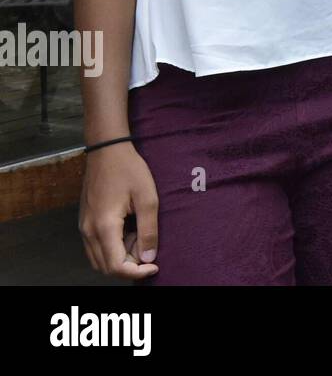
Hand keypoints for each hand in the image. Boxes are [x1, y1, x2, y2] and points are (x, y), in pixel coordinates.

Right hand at [79, 143, 159, 279]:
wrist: (107, 150)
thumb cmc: (129, 170)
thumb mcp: (147, 198)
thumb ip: (148, 230)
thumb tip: (149, 258)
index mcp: (104, 227)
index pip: (115, 266)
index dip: (136, 273)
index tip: (154, 266)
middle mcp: (88, 232)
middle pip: (105, 267)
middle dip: (129, 266)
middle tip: (148, 247)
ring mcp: (84, 227)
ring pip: (99, 259)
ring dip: (121, 257)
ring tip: (139, 235)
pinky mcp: (85, 223)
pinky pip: (96, 247)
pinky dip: (113, 248)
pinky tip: (129, 231)